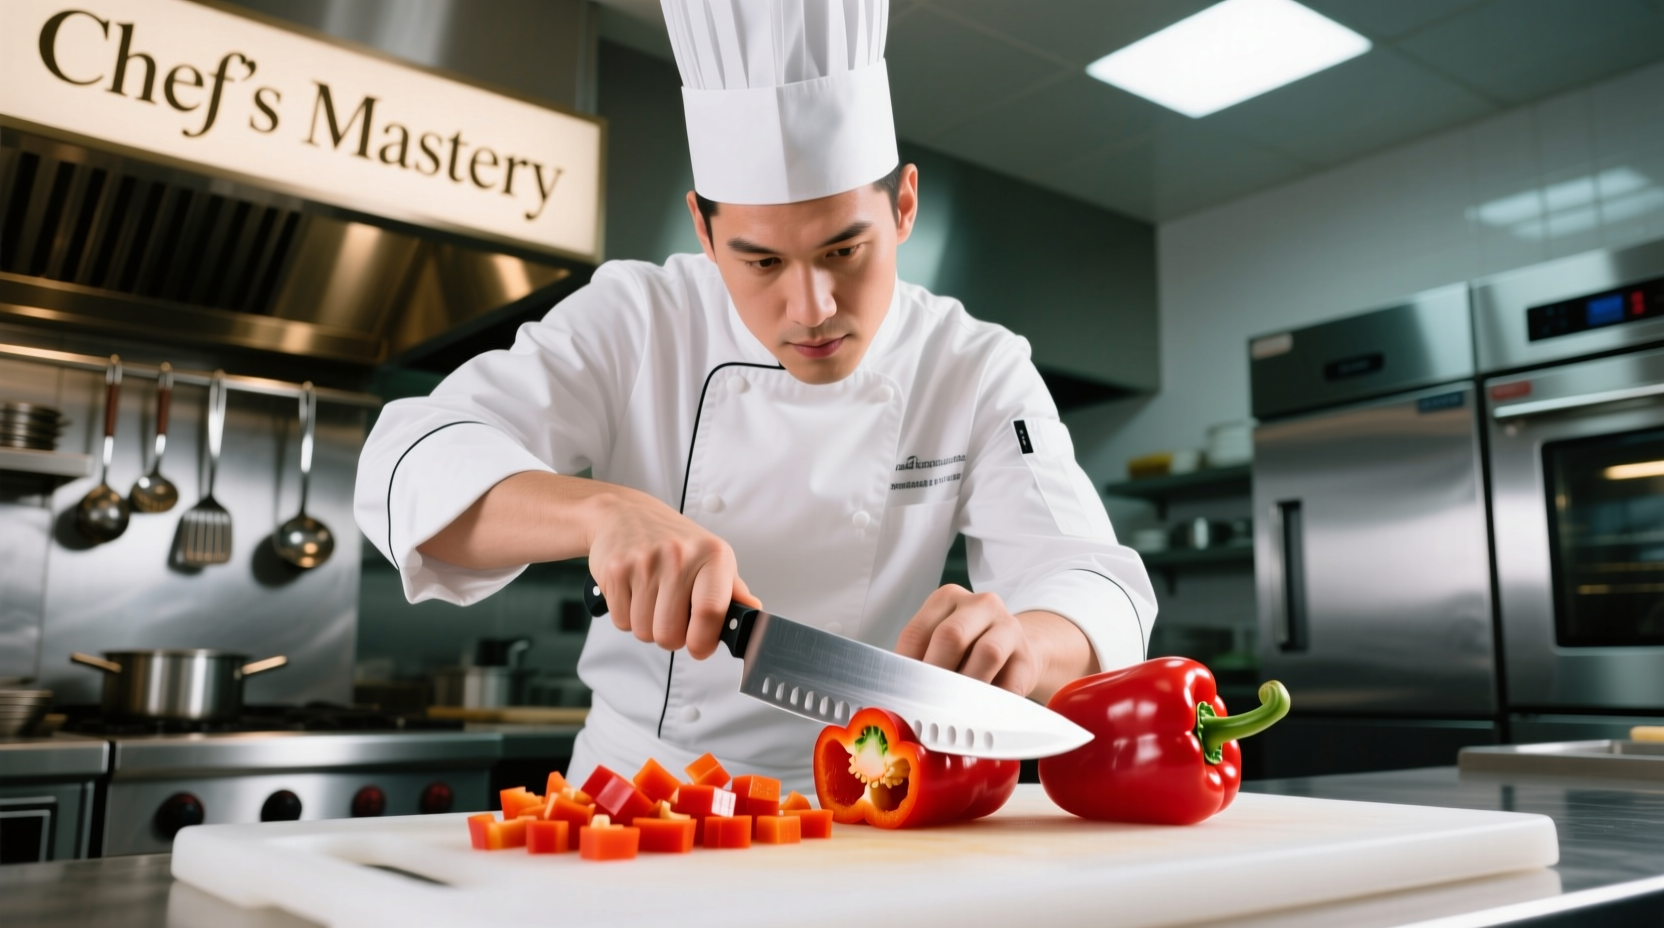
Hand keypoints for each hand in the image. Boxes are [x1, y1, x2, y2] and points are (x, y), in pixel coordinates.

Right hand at [586, 490, 758, 659]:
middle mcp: (679, 556)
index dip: (703, 642)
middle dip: (672, 636)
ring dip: (648, 626)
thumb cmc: (674, 540)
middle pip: (671, 634)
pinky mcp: (615, 571)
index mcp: (712, 555)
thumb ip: (733, 592)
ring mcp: (644, 563)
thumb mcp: (712, 558)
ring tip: (653, 600)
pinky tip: (635, 593)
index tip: (700, 647)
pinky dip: (627, 616)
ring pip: (644, 632)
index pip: (711, 612)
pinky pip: (621, 621)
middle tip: (673, 616)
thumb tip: (754, 615)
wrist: (625, 514)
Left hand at [894, 585, 1040, 695]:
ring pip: (986, 653)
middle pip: (951, 635)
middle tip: (926, 702)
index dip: (906, 666)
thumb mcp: (941, 640)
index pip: (917, 632)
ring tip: (955, 708)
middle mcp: (980, 605)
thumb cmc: (969, 647)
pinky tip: (982, 711)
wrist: (1017, 648)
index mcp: (947, 598)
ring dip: (968, 686)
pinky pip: (1010, 682)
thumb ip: (921, 659)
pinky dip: (993, 702)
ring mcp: (1008, 627)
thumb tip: (898, 692)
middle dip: (935, 674)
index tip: (901, 692)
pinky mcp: (1027, 657)